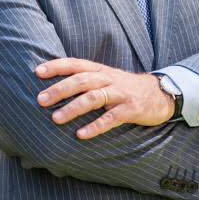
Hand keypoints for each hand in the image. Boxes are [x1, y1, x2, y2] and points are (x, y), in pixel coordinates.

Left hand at [36, 58, 173, 138]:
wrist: (161, 93)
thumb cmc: (126, 88)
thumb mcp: (107, 79)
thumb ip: (86, 80)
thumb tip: (55, 87)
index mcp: (100, 71)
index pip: (75, 64)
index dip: (56, 66)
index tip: (37, 72)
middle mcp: (108, 79)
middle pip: (81, 80)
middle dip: (59, 90)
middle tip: (40, 100)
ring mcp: (120, 94)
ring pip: (93, 98)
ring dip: (73, 108)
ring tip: (56, 119)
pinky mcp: (131, 109)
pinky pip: (111, 118)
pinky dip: (95, 126)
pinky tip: (81, 134)